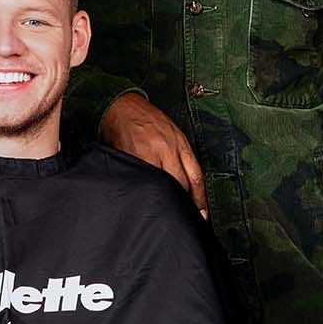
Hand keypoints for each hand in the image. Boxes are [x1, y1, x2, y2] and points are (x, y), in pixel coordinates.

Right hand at [99, 92, 206, 216]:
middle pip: (181, 184)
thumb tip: (186, 184)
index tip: (201, 214)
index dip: (200, 199)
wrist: (121, 106)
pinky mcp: (132, 158)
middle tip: (184, 217)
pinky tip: (146, 197)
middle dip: (183, 203)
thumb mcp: (171, 132)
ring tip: (165, 211)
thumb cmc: (146, 119)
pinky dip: (145, 190)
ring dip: (165, 199)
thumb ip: (179, 155)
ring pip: (162, 185)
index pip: (196, 176)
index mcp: (180, 143)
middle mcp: (167, 149)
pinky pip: (142, 179)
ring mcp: (148, 154)